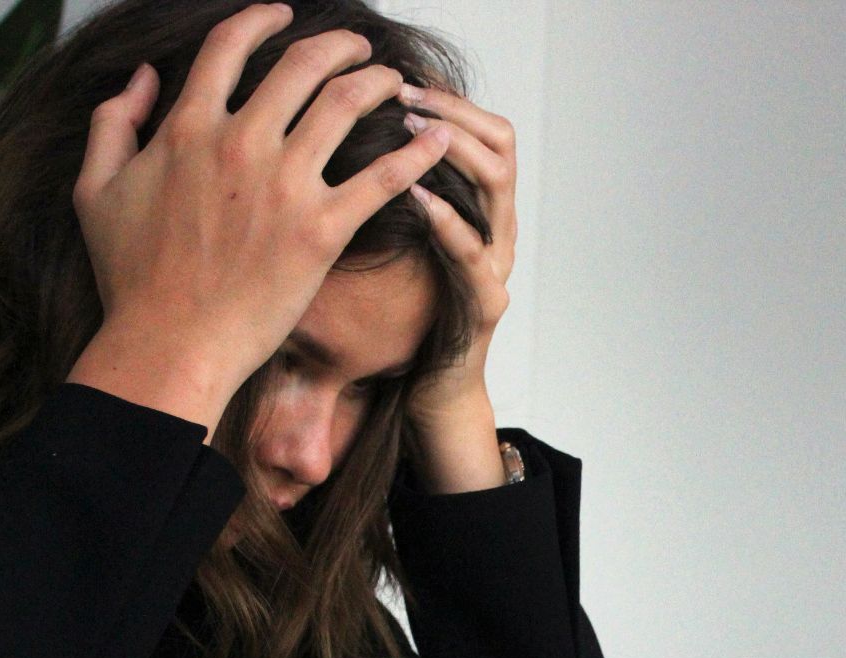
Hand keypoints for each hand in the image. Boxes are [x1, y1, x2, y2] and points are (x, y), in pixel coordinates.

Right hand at [66, 3, 452, 437]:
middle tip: (358, 48)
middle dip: (339, 45)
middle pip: (303, 63)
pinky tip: (437, 138)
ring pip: (347, 103)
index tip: (283, 15)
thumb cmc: (131, 278)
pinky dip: (417, 152)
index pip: (231, 45)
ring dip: (379, 82)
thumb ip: (113, 123)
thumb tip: (142, 78)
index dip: (262, 19)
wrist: (168, 344)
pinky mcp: (322, 230)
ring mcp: (285, 185)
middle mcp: (241, 143)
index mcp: (187, 128)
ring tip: (395, 83)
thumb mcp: (95, 191)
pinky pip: (383, 177)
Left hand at [401, 85, 518, 489]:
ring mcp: (497, 265)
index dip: (451, 99)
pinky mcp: (486, 304)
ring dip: (453, 150)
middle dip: (452, 111)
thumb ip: (389, 195)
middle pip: (500, 144)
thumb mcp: (398, 242)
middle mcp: (498, 229)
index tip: (405, 78)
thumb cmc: (408, 316)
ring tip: (409, 131)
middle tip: (405, 95)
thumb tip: (345, 137)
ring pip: (497, 186)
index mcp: (479, 210)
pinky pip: (473, 252)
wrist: (430, 392)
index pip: (485, 131)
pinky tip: (416, 195)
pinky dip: (446, 219)